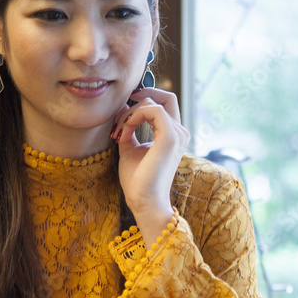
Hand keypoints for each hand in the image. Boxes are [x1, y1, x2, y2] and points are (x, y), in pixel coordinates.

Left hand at [111, 88, 189, 243]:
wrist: (144, 201)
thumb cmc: (138, 180)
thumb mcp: (129, 147)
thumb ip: (128, 127)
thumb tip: (122, 107)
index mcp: (173, 135)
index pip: (165, 104)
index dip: (146, 98)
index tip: (125, 105)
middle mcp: (179, 132)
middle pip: (166, 97)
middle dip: (143, 95)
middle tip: (122, 108)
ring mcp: (177, 134)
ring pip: (153, 104)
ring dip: (130, 114)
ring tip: (118, 133)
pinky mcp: (170, 137)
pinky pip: (152, 111)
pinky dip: (133, 117)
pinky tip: (124, 134)